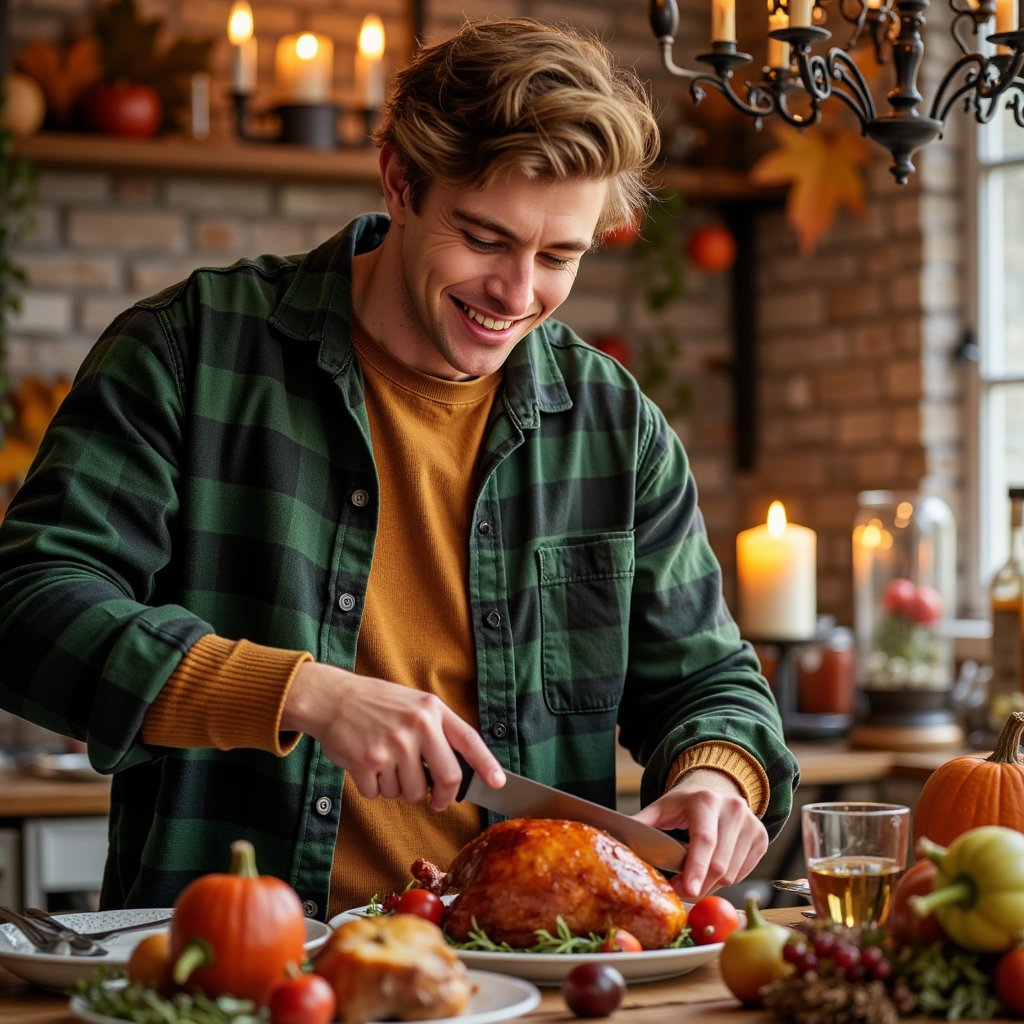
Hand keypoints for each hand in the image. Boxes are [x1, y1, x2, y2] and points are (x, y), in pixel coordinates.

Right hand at [282, 662, 504, 810]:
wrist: (333, 698)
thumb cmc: (377, 704)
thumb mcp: (415, 704)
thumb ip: (437, 731)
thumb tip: (458, 773)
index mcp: (431, 710)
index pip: (468, 741)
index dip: (487, 765)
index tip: (498, 783)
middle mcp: (416, 727)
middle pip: (446, 778)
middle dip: (443, 797)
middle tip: (436, 800)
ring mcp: (391, 746)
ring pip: (410, 792)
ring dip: (399, 789)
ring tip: (387, 764)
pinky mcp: (366, 763)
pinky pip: (379, 794)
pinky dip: (373, 788)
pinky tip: (367, 766)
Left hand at [631, 768, 767, 900]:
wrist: (716, 787)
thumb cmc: (686, 802)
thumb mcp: (663, 807)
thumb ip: (642, 823)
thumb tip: (614, 837)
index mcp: (706, 801)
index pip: (704, 840)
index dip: (696, 868)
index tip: (688, 891)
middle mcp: (733, 809)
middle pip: (719, 863)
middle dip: (698, 885)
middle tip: (680, 892)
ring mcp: (751, 824)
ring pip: (732, 873)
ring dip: (711, 884)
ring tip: (694, 878)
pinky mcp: (761, 838)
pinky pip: (743, 873)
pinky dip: (726, 879)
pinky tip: (712, 868)